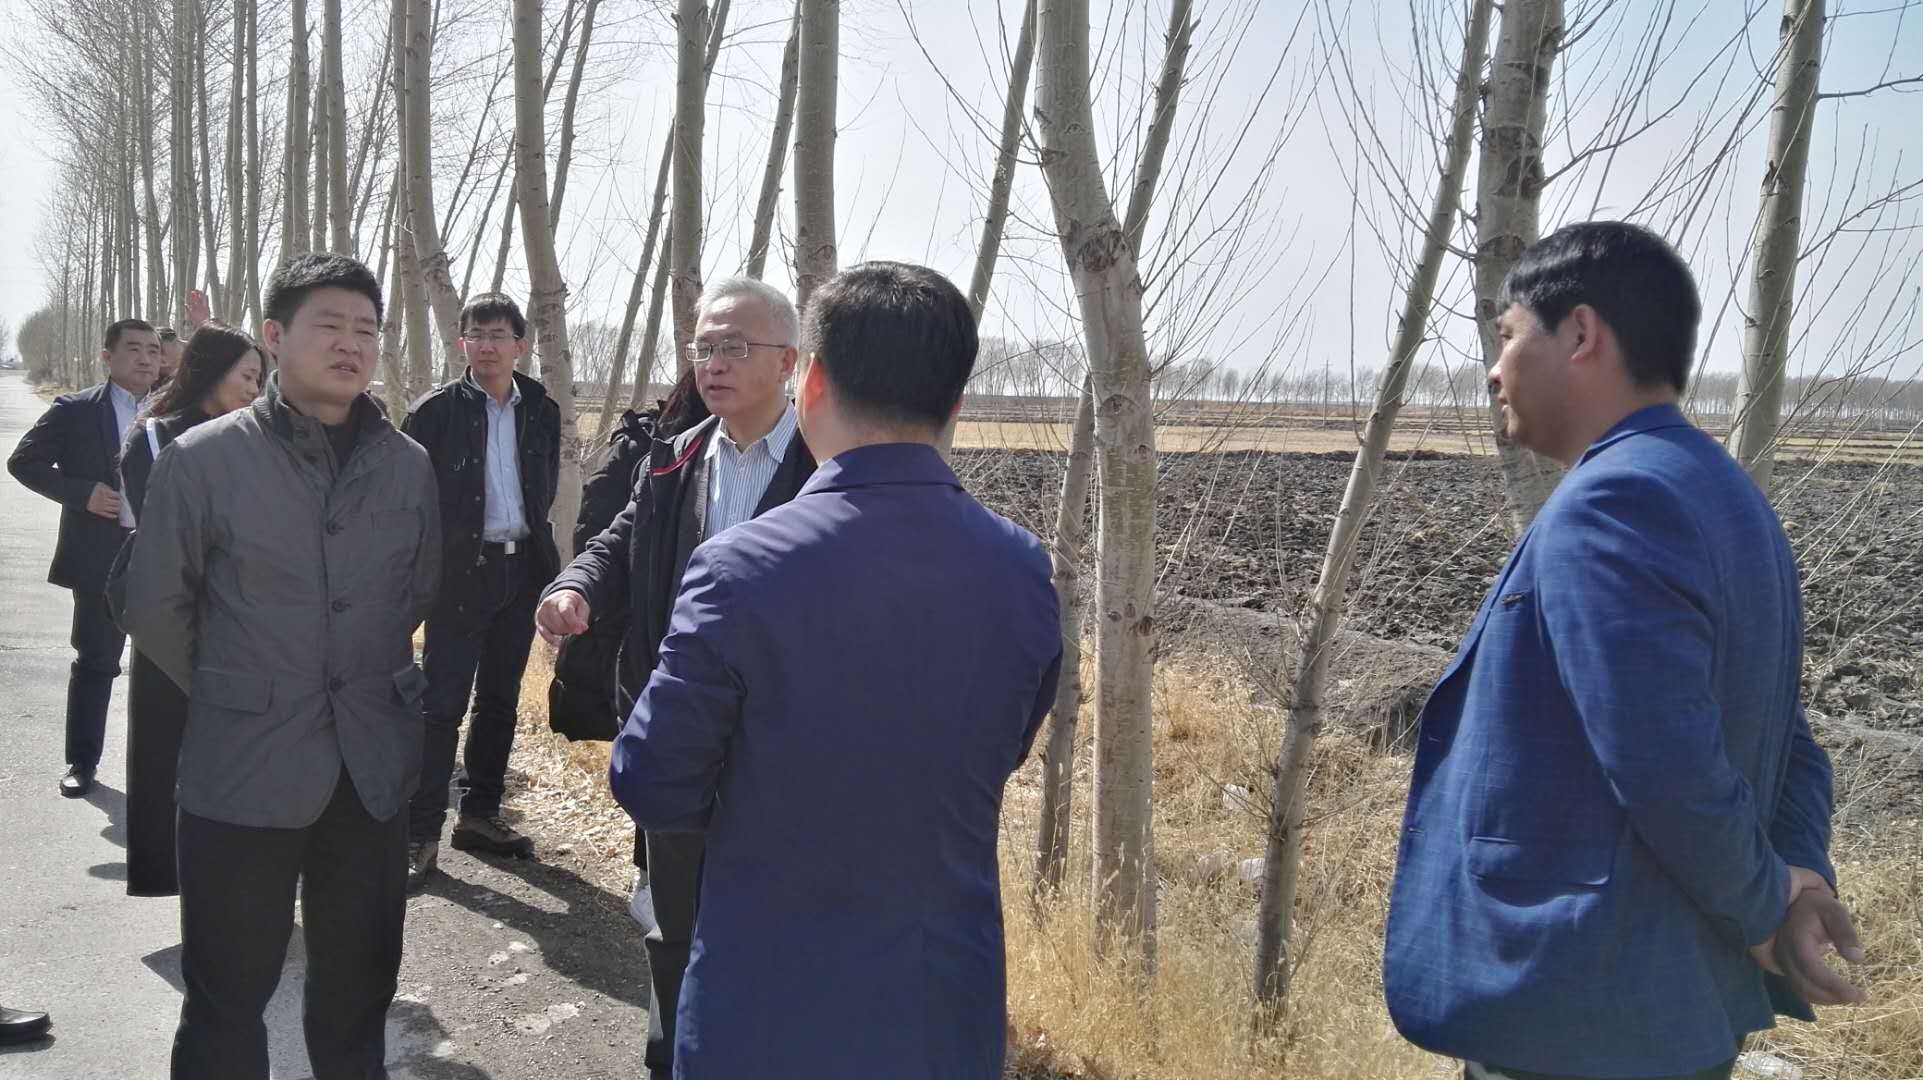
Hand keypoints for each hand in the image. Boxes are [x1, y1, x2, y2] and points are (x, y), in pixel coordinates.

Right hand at [86, 483, 122, 519]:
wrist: (81, 495)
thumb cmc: (92, 489)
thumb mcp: (100, 485)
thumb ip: (108, 488)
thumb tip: (116, 493)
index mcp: (104, 492)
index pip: (117, 495)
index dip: (119, 496)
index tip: (119, 497)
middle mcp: (103, 500)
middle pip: (117, 503)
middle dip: (119, 502)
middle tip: (120, 502)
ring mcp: (101, 506)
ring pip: (114, 509)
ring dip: (118, 508)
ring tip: (118, 507)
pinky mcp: (97, 511)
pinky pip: (107, 515)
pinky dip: (112, 516)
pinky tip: (115, 515)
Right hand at [187, 289, 211, 328]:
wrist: (202, 324)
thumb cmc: (196, 321)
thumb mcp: (190, 315)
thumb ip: (188, 309)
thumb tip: (186, 305)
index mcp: (193, 308)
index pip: (192, 300)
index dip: (193, 295)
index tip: (192, 292)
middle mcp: (197, 306)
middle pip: (197, 298)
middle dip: (196, 293)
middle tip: (196, 290)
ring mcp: (202, 307)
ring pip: (201, 299)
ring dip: (201, 294)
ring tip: (200, 290)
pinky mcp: (206, 308)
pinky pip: (206, 302)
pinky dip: (206, 298)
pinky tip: (206, 295)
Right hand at [536, 590, 590, 645]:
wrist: (560, 599)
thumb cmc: (574, 605)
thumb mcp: (583, 608)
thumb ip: (582, 619)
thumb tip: (582, 628)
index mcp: (563, 598)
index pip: (566, 611)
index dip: (574, 623)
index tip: (581, 630)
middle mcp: (549, 603)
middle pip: (559, 623)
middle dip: (569, 629)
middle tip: (575, 629)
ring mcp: (542, 612)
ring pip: (553, 629)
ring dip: (563, 633)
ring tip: (567, 627)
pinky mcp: (538, 620)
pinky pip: (544, 633)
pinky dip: (551, 639)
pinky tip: (558, 643)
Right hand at [1751, 872, 1866, 1005]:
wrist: (1792, 903)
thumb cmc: (1816, 906)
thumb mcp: (1834, 911)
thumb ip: (1846, 932)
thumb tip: (1858, 959)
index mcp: (1795, 938)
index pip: (1812, 969)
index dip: (1834, 986)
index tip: (1859, 995)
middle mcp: (1783, 953)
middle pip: (1805, 985)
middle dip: (1833, 996)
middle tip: (1860, 997)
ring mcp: (1780, 961)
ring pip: (1800, 990)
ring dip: (1826, 999)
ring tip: (1850, 996)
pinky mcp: (1784, 967)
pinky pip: (1798, 987)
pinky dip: (1818, 995)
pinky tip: (1836, 993)